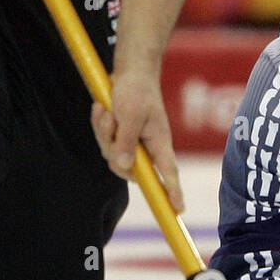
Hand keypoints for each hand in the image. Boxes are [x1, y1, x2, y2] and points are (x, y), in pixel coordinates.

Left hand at [90, 69, 183, 211]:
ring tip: (107, 110)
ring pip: (111, 154)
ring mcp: (133, 142)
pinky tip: (102, 108)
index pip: (169, 173)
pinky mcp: (121, 135)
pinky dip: (100, 125)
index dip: (173, 191)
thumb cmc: (136, 90)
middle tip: (110, 121)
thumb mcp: (131, 115)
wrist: (131, 71)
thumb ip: (127, 142)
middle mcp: (148, 147)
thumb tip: (123, 166)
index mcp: (159, 142)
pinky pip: (105, 142)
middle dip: (112, 148)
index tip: (178, 209)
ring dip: (104, 131)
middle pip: (127, 168)